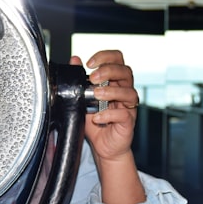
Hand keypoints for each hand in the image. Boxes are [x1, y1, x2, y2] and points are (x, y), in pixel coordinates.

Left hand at [71, 50, 144, 203]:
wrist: (102, 147)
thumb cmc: (95, 122)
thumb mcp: (82, 98)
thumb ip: (79, 79)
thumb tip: (74, 60)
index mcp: (115, 81)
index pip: (117, 59)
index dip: (105, 56)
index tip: (89, 63)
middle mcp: (124, 91)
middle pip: (125, 71)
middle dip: (108, 70)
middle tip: (92, 78)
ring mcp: (128, 106)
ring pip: (128, 92)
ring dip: (111, 91)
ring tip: (95, 95)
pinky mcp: (128, 122)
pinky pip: (124, 114)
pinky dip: (109, 114)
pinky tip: (97, 117)